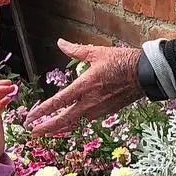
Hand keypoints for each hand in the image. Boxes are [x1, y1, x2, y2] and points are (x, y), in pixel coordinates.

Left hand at [25, 40, 142, 134]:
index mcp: (85, 86)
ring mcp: (98, 109)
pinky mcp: (106, 112)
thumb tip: (60, 42)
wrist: (145, 75)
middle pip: (64, 120)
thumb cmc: (122, 61)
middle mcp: (90, 101)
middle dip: (47, 127)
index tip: (30, 117)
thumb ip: (75, 49)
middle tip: (33, 132)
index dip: (42, 111)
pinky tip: (67, 123)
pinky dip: (74, 122)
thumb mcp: (96, 52)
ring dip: (60, 127)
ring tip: (47, 131)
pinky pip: (86, 119)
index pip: (58, 101)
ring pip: (75, 122)